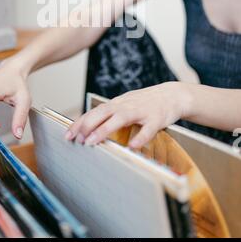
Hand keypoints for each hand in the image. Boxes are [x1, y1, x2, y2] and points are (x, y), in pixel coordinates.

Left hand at [65, 82, 190, 148]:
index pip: (94, 112)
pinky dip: (140, 138)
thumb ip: (110, 115)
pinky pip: (148, 129)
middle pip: (103, 112)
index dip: (80, 122)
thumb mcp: (125, 105)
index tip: (68, 134)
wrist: (173, 95)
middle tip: (76, 139)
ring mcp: (141, 111)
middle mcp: (126, 105)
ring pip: (120, 119)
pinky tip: (132, 147)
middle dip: (87, 125)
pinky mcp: (157, 119)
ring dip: (104, 130)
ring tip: (92, 142)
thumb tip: (90, 128)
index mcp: (117, 104)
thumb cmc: (146, 103)